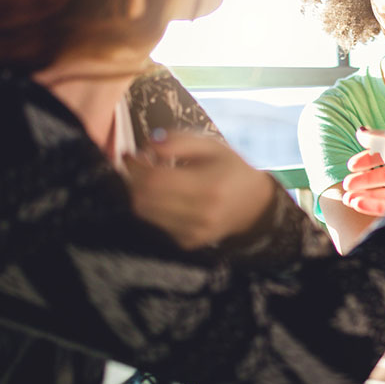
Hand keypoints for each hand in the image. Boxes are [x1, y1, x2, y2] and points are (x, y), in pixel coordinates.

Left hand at [123, 132, 274, 249]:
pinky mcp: (188, 242)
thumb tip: (149, 145)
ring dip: (139, 193)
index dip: (135, 167)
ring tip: (150, 178)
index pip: (154, 180)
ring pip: (145, 213)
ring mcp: (193, 233)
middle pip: (143, 199)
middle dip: (133, 179)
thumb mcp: (211, 145)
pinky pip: (156, 223)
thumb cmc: (230, 169)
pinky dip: (153, 207)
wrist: (254, 206)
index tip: (130, 154)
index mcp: (208, 186)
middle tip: (137, 165)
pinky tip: (166, 196)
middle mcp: (200, 214)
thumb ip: (179, 141)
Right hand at [340, 127, 384, 215]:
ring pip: (384, 193)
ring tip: (347, 199)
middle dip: (363, 180)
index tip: (350, 165)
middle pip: (382, 177)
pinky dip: (371, 205)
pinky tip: (356, 204)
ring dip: (363, 195)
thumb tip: (359, 130)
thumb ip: (373, 137)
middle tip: (346, 184)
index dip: (366, 160)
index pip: (384, 157)